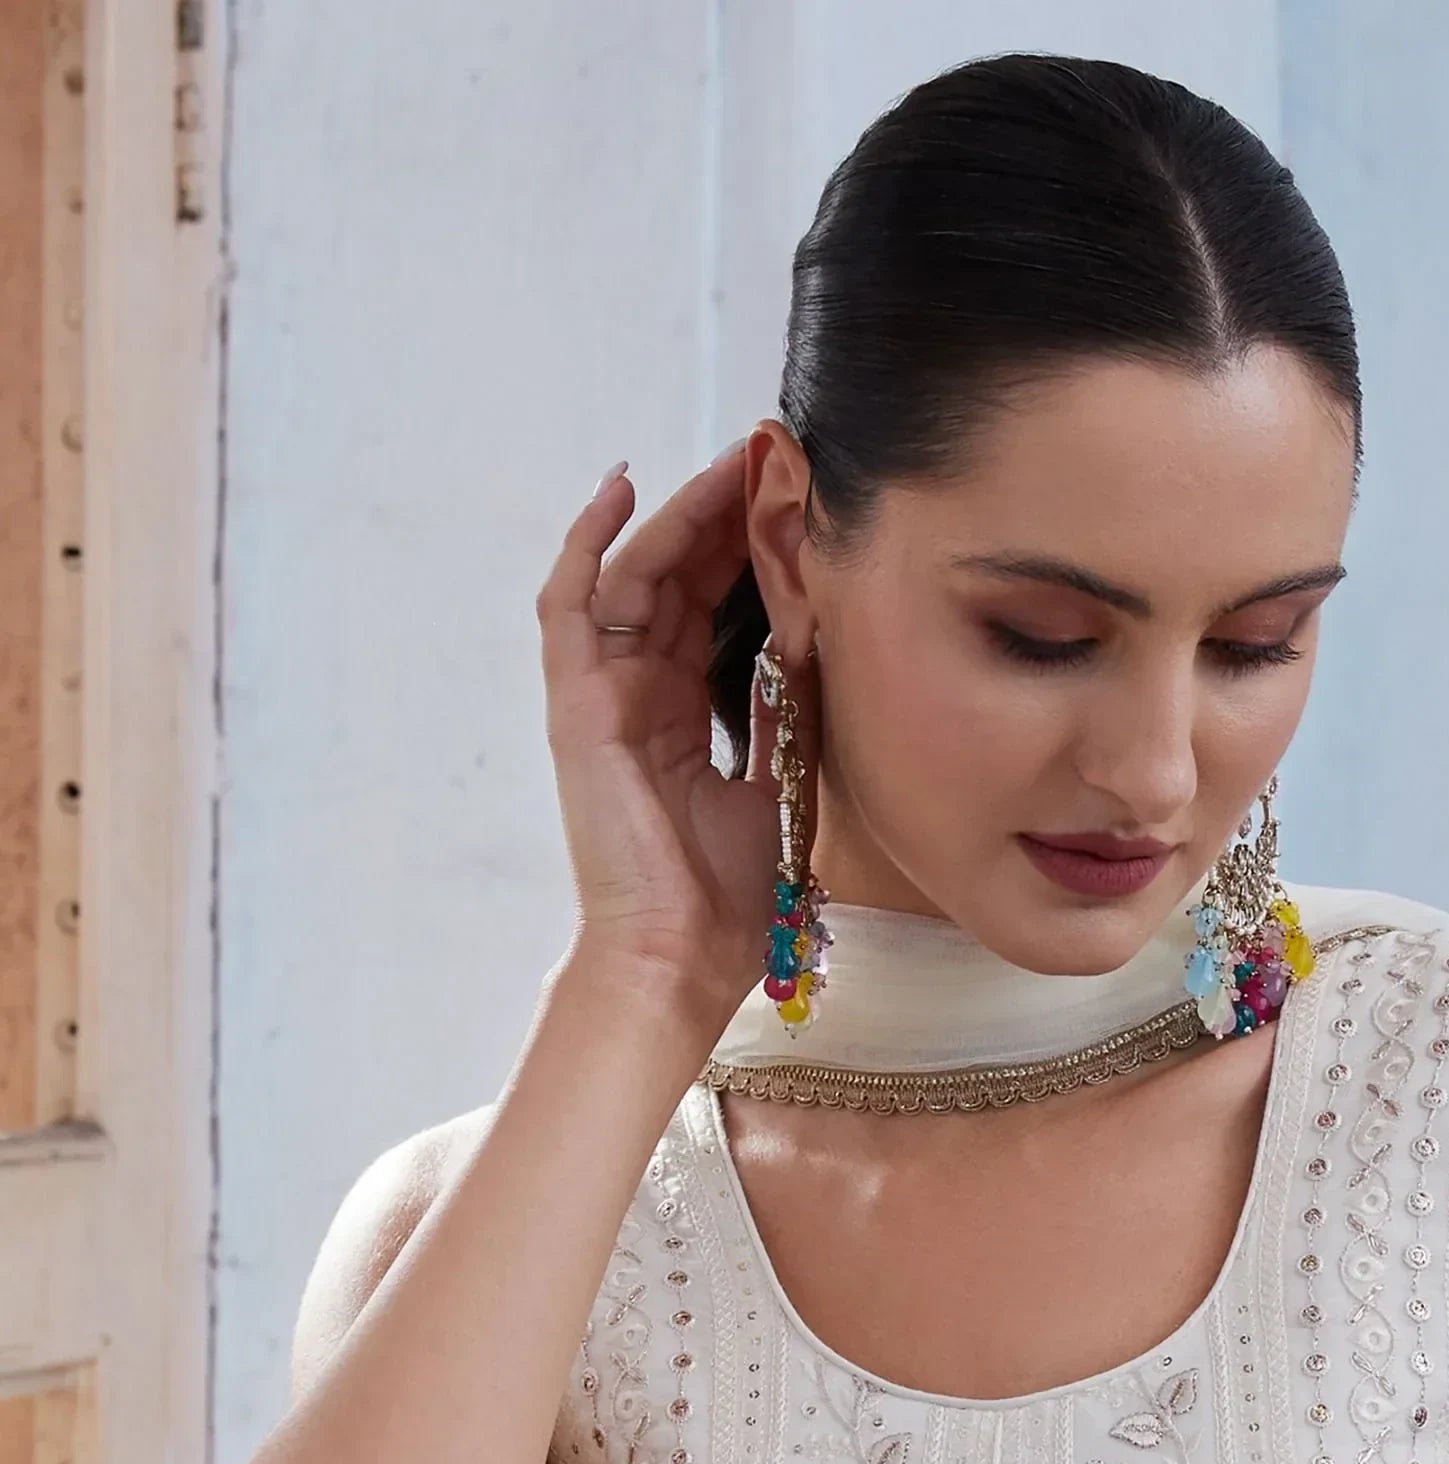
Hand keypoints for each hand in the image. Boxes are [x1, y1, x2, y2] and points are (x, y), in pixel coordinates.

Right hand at [535, 445, 820, 1037]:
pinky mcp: (576, 704)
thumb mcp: (778, 785)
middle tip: (773, 459)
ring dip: (680, 516)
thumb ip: (783, 716)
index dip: (749, 551)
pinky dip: (589, 541)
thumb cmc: (728, 898)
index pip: (712, 609)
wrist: (681, 957)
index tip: (796, 503)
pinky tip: (622, 488)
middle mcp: (635, 695)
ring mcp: (600, 696)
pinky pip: (570, 604)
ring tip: (729, 466)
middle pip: (677, 579)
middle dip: (723, 516)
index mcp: (678, 716)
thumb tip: (816, 648)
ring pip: (635, 575)